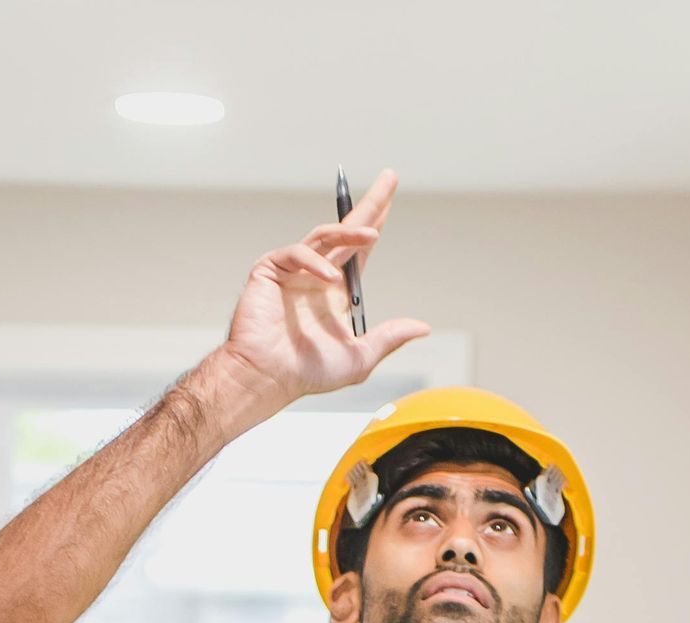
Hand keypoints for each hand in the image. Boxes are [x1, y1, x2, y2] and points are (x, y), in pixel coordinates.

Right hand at [222, 170, 429, 406]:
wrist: (267, 378)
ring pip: (325, 236)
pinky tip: (331, 280)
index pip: (360, 251)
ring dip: (349, 232)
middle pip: (346, 230)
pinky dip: (315, 263)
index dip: (376, 224)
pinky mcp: (271, 269)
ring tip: (372, 235)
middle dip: (370, 204)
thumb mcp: (359, 357)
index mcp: (336, 292)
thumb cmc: (306, 372)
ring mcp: (293, 270)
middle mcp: (316, 275)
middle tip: (390, 178)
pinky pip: (298, 254)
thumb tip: (422, 327)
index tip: (391, 201)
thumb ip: (389, 338)